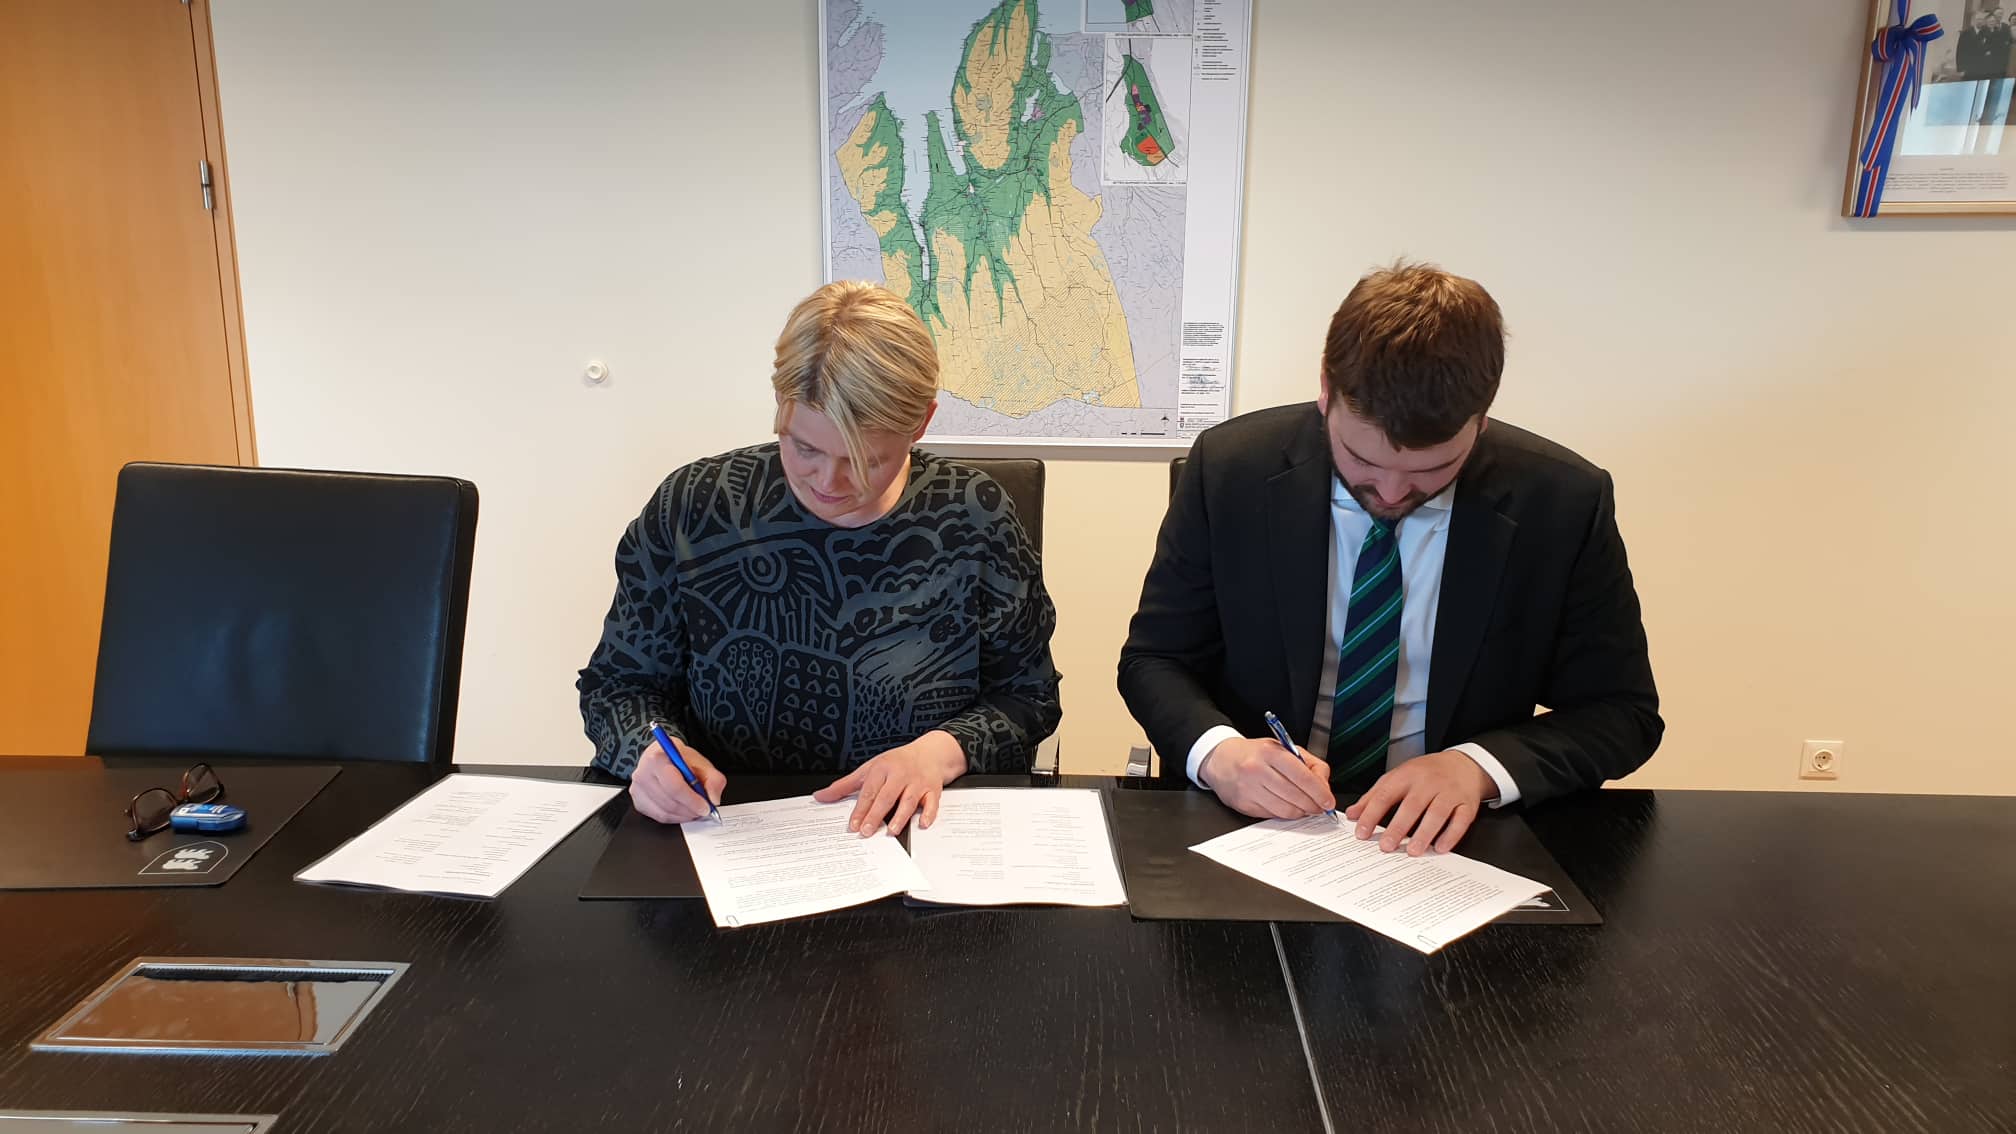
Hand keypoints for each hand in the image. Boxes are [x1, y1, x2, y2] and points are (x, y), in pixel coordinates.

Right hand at [628, 738, 726, 824]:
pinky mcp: (638, 801)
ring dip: (684, 816)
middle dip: (690, 810)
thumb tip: (713, 799)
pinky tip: (684, 811)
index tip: (706, 807)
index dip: (692, 800)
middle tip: (704, 811)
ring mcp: (637, 789)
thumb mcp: (701, 763)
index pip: (674, 786)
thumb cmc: (680, 760)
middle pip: (669, 801)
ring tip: (695, 811)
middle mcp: (643, 773)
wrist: (664, 758)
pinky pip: (659, 817)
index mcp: (657, 758)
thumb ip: (713, 779)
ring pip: (664, 812)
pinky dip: (675, 818)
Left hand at [814, 730, 966, 836]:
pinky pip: (932, 803)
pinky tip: (923, 824)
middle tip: (867, 831)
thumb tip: (821, 796)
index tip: (853, 824)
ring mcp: (917, 782)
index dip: (861, 809)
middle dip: (876, 815)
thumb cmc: (896, 763)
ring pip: (909, 800)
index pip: (869, 791)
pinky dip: (929, 814)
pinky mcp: (933, 790)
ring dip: (900, 816)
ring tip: (891, 831)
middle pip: (887, 796)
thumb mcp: (869, 769)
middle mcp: (900, 775)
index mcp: (882, 769)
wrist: (929, 753)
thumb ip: (845, 785)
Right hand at [1198, 736, 1335, 819]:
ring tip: (1305, 808)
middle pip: (1295, 796)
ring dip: (1300, 812)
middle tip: (1320, 808)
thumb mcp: (1283, 748)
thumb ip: (1309, 764)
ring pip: (1285, 810)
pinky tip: (1287, 807)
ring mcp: (1249, 789)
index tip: (1328, 801)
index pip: (1302, 777)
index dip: (1320, 792)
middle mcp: (1257, 770)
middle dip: (1313, 806)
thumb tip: (1324, 787)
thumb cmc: (1255, 754)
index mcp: (1271, 753)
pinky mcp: (1243, 804)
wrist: (1221, 759)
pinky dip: (1284, 814)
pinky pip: (1272, 815)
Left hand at [1343, 749, 1495, 854]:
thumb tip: (1352, 814)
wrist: (1463, 764)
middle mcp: (1428, 782)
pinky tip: (1440, 847)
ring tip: (1412, 850)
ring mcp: (1449, 792)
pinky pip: (1461, 820)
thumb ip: (1374, 796)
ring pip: (1437, 813)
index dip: (1372, 814)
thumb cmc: (1426, 773)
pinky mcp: (1467, 803)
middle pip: (1412, 805)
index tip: (1362, 833)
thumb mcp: (1397, 777)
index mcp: (1407, 775)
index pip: (1386, 795)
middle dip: (1398, 827)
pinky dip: (1451, 835)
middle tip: (1386, 846)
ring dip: (1424, 833)